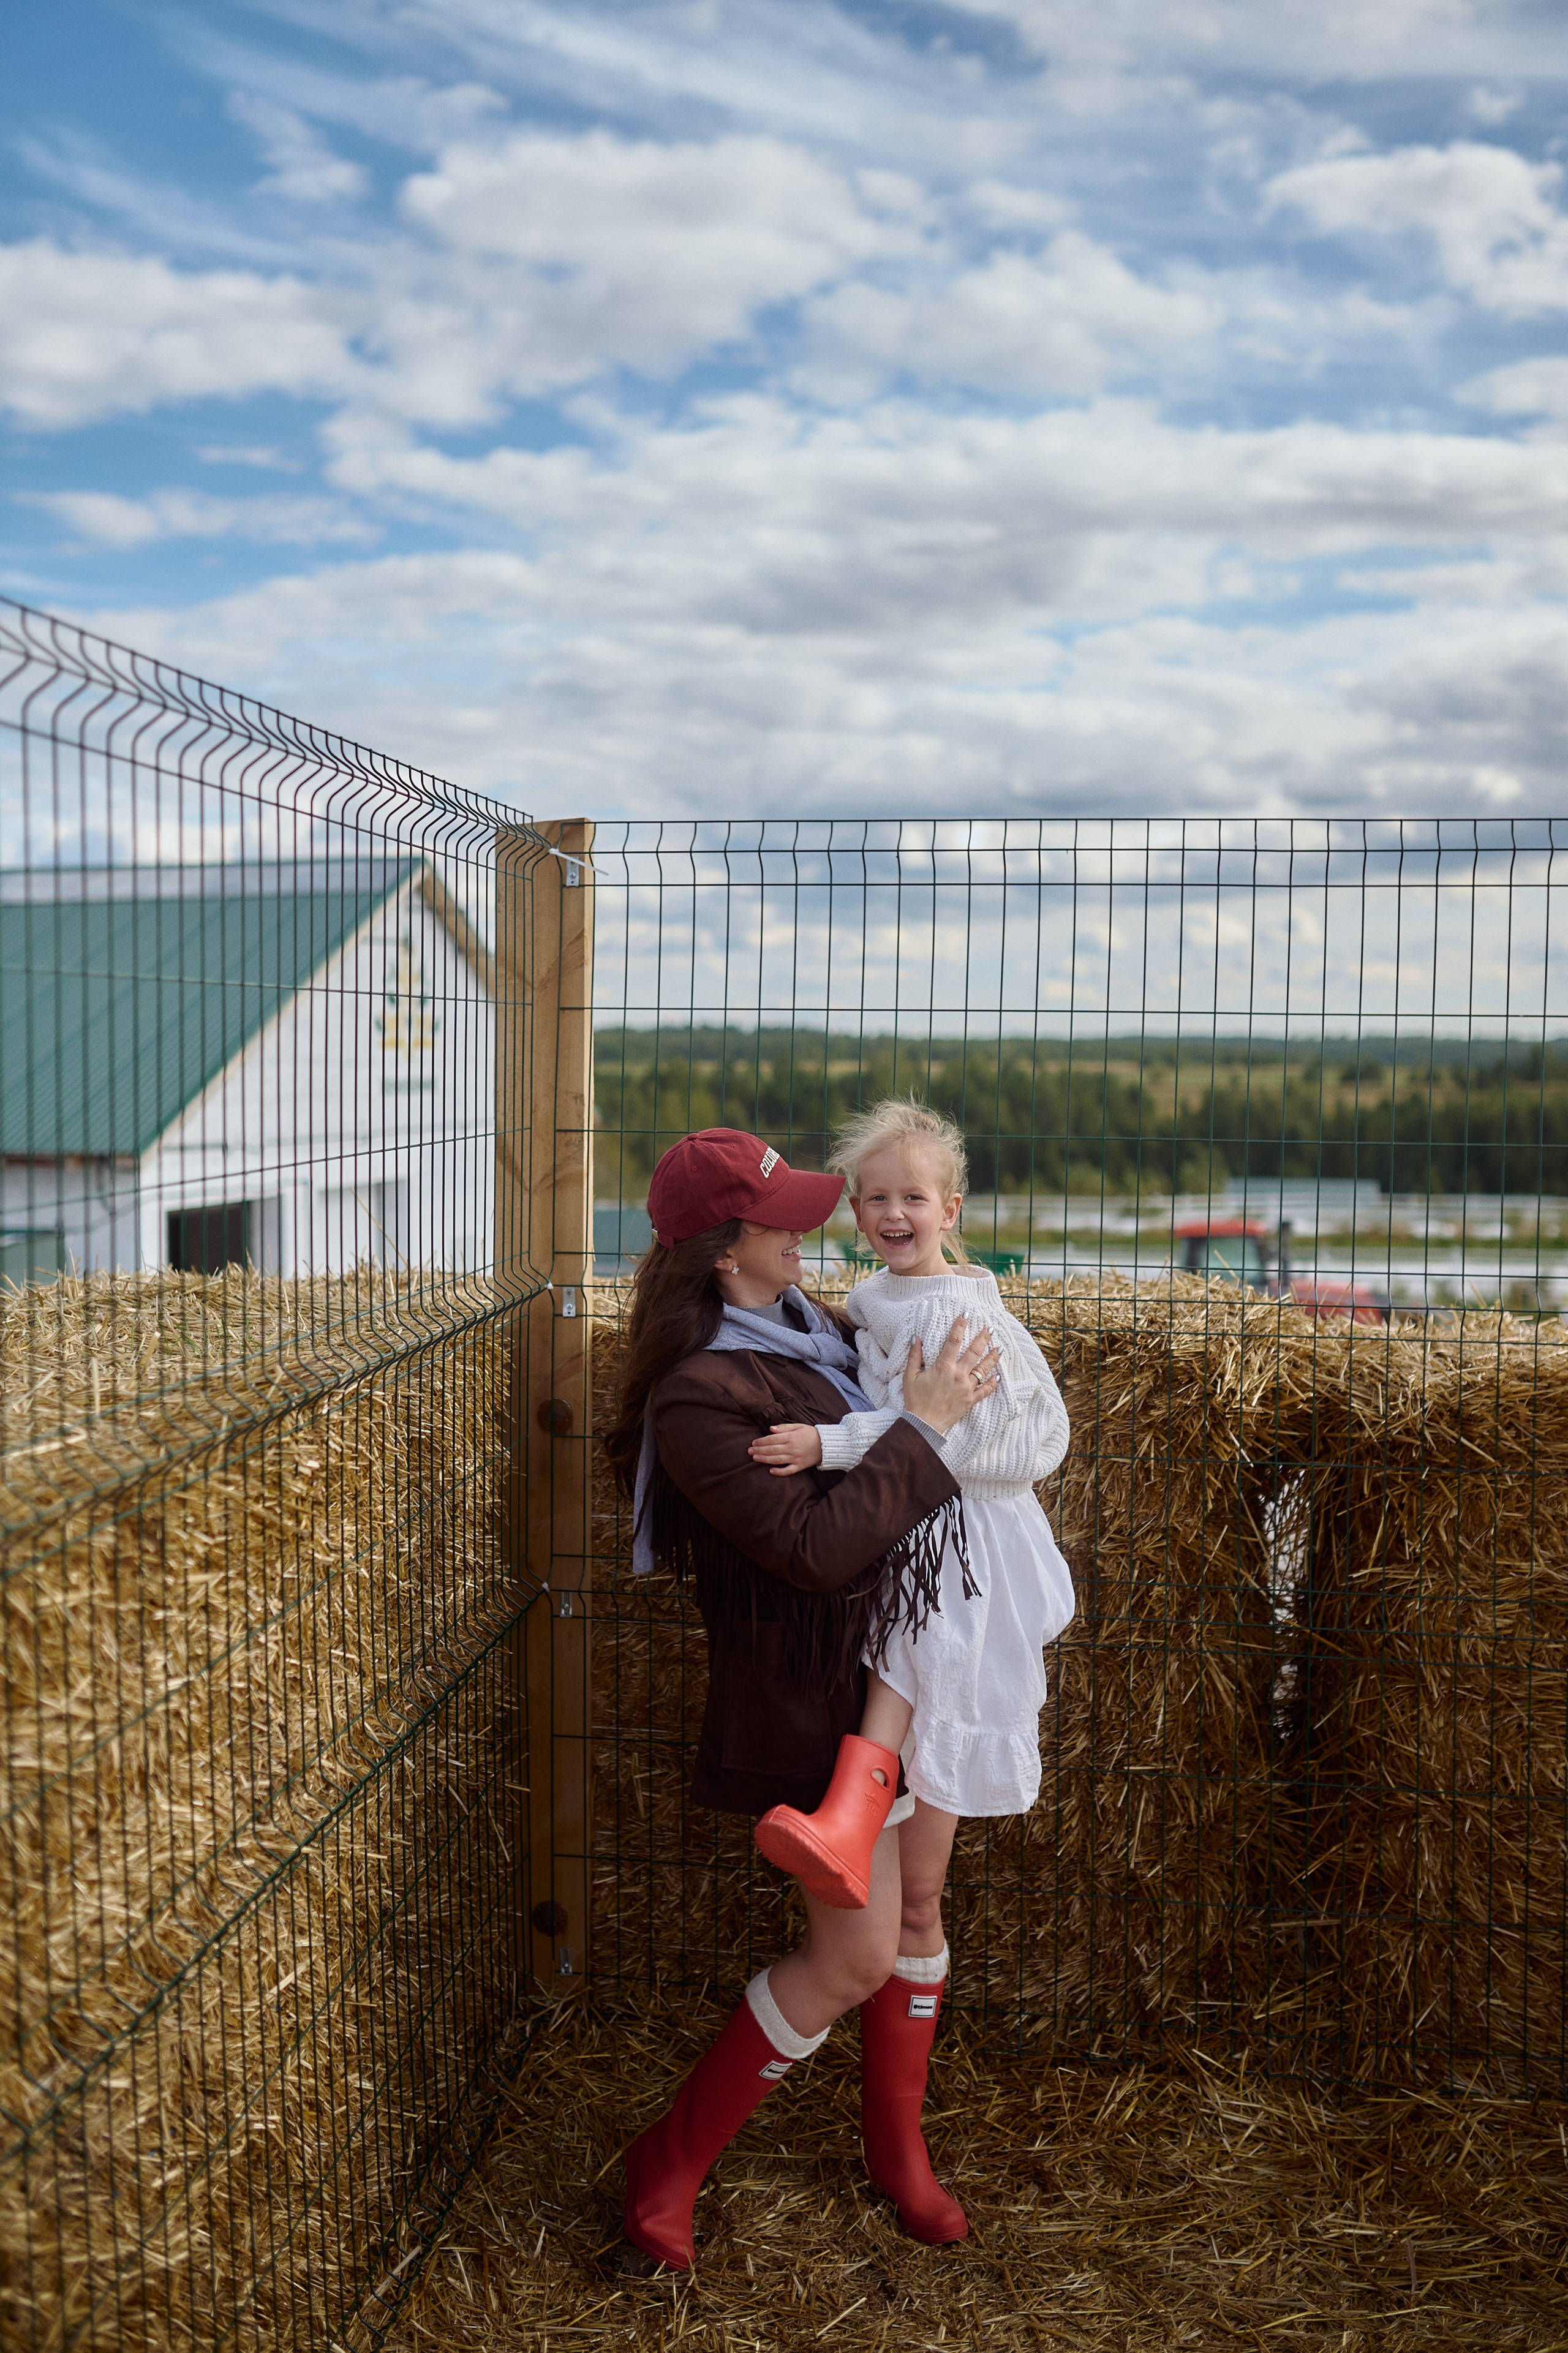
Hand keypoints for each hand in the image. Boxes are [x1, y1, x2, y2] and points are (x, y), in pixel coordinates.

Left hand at [748, 1423, 824, 1476]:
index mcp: (791, 1437)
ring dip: (764, 1459)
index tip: (753, 1443)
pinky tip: (770, 1471)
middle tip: (749, 1451)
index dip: (761, 1441)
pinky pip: (788, 1471)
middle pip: (772, 1450)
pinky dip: (779, 1472)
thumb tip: (771, 1429)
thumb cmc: (811, 1433)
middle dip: (759, 1450)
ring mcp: (796, 1458)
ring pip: (777, 1460)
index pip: (772, 1439)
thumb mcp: (798, 1426)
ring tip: (755, 1458)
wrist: (826, 1444)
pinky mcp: (800, 1466)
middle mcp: (792, 1448)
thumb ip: (784, 1427)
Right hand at [902, 1316, 1001, 1433]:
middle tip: (990, 1328)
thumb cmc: (916, 1400)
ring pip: (983, 1369)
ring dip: (992, 1357)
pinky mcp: (970, 1400)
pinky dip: (993, 1383)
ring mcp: (966, 1388)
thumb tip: (916, 1338)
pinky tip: (998, 1376)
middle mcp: (958, 1375)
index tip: (966, 1314)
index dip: (960, 1326)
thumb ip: (914, 1356)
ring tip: (1000, 1347)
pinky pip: (985, 1391)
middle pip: (974, 1352)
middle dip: (983, 1338)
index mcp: (943, 1367)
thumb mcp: (910, 1376)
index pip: (954, 1341)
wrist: (924, 1425)